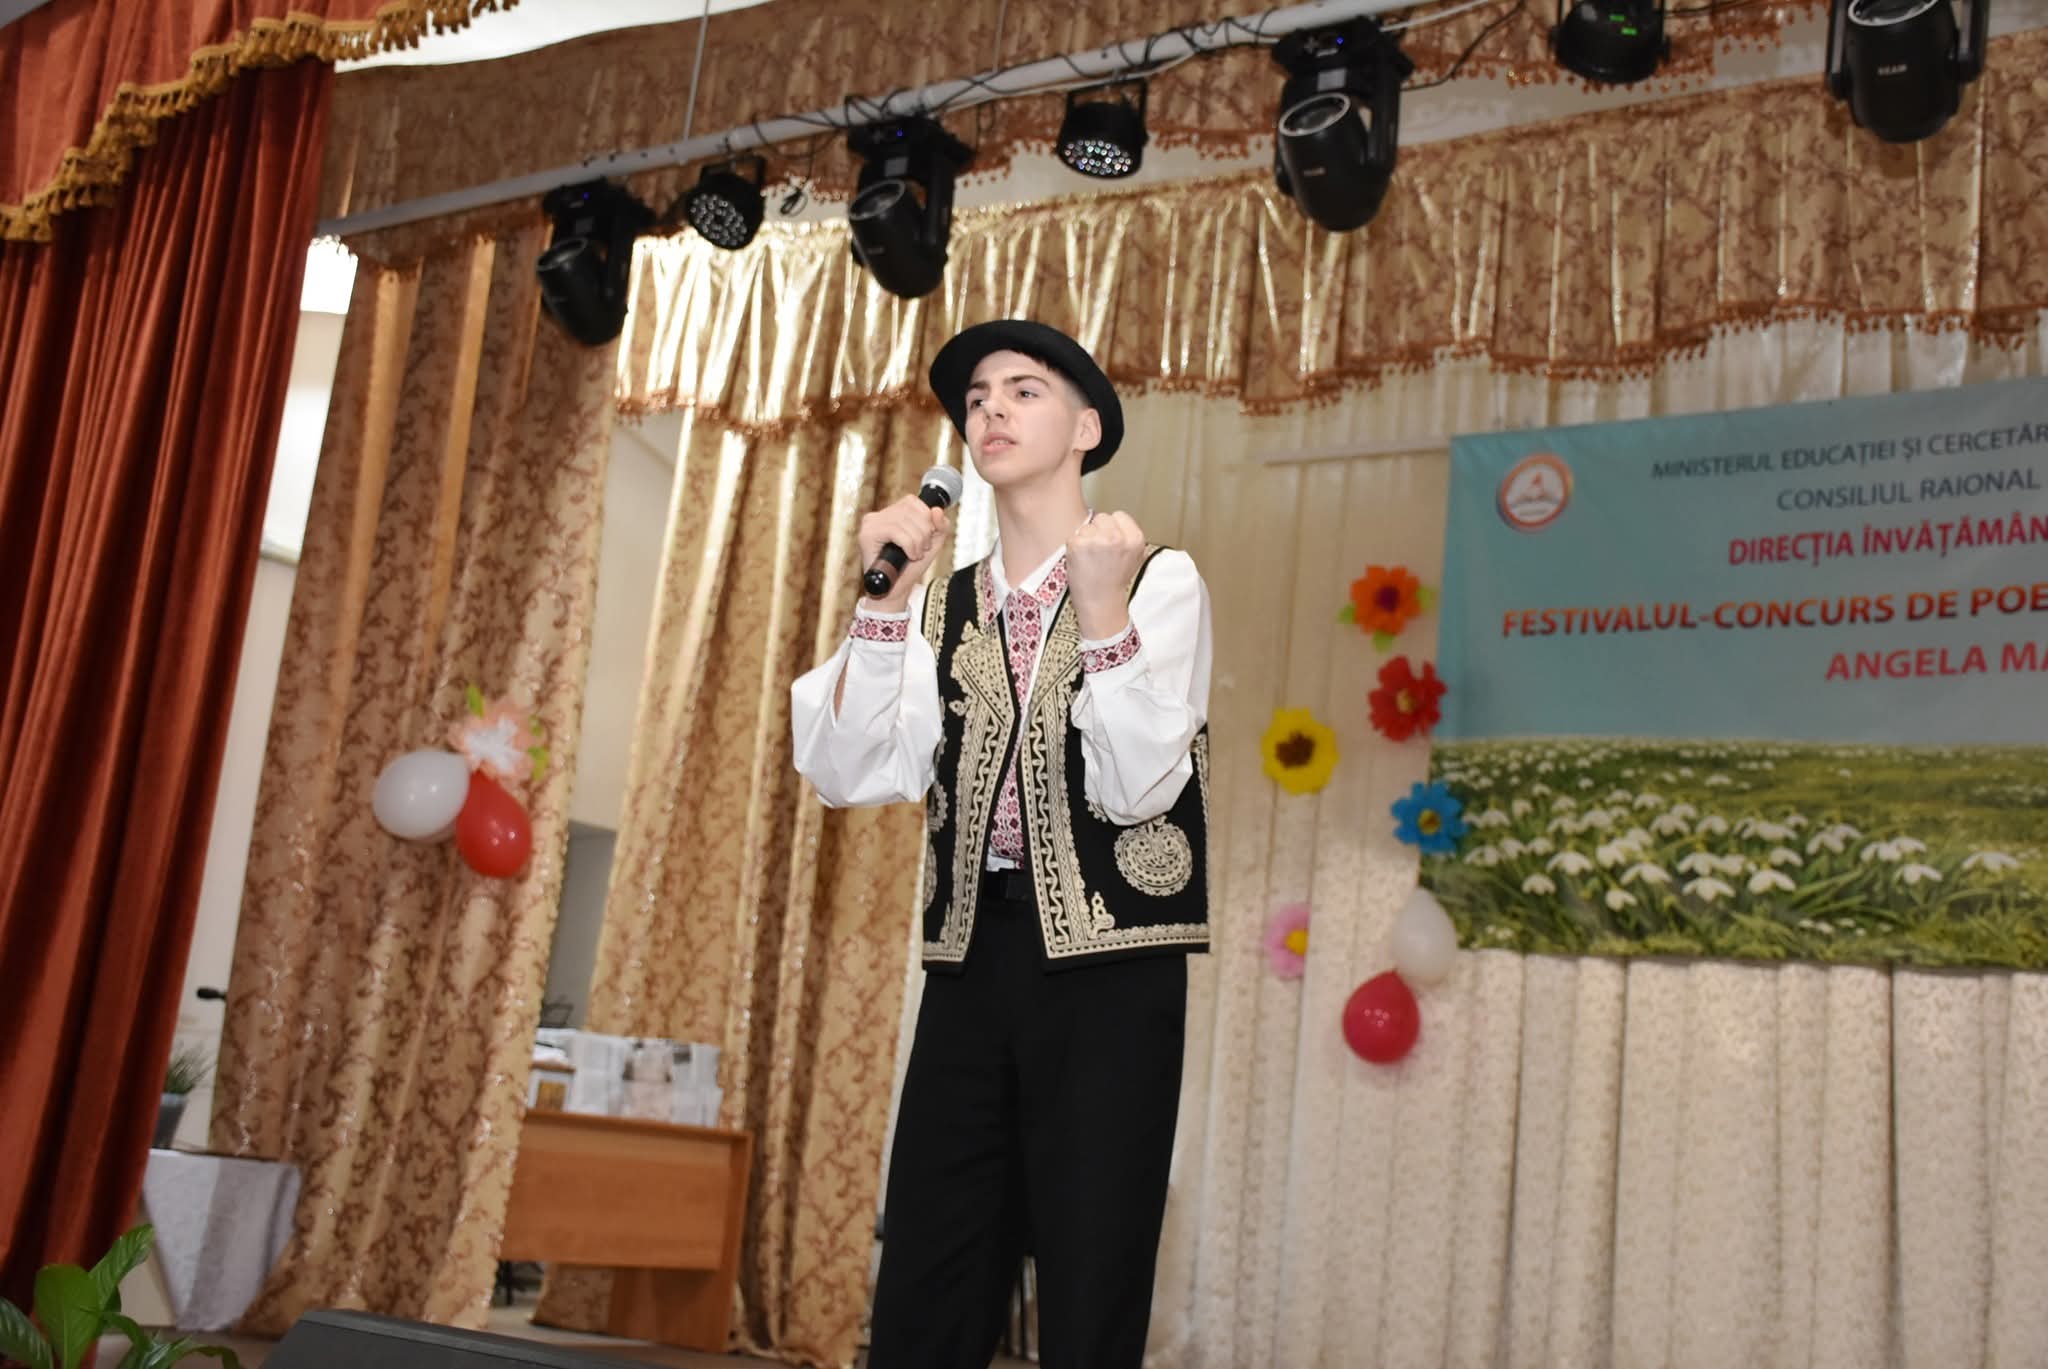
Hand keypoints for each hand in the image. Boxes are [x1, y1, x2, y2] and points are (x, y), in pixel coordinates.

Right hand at [857, 495, 949, 611]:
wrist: (896, 591)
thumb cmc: (910, 567)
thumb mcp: (932, 543)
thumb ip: (940, 525)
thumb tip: (936, 510)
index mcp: (890, 513)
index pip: (912, 502)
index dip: (926, 519)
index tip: (925, 538)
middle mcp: (878, 515)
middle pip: (910, 510)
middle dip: (924, 532)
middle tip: (921, 550)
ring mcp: (870, 524)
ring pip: (905, 521)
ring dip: (918, 542)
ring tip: (915, 555)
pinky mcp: (867, 534)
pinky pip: (896, 532)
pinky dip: (909, 545)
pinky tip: (909, 555)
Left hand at [1066, 510, 1144, 638]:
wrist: (1101, 603)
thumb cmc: (1114, 582)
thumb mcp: (1134, 557)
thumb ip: (1128, 537)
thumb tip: (1115, 522)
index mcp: (1135, 538)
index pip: (1118, 515)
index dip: (1112, 528)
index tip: (1110, 543)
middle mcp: (1118, 537)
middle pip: (1101, 517)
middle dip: (1098, 531)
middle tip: (1098, 552)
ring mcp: (1097, 540)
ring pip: (1086, 526)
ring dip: (1085, 539)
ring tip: (1090, 559)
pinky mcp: (1079, 544)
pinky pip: (1073, 536)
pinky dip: (1074, 548)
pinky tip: (1081, 562)